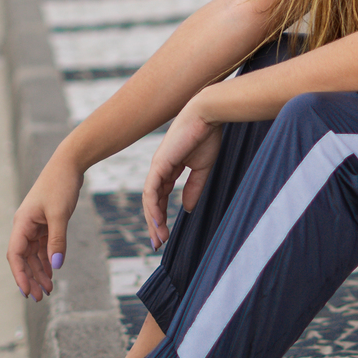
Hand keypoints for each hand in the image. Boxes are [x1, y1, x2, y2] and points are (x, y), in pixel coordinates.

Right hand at [7, 156, 82, 301]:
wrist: (69, 164)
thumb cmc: (61, 185)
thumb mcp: (60, 215)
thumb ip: (57, 241)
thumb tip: (56, 266)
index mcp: (22, 222)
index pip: (16, 254)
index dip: (20, 275)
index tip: (26, 292)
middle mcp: (24, 225)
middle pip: (23, 258)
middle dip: (31, 278)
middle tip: (40, 297)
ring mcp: (34, 224)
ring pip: (33, 254)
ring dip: (40, 271)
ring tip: (48, 290)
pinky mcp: (45, 222)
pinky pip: (43, 246)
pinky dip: (47, 259)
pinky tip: (53, 271)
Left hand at [143, 104, 222, 249]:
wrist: (206, 114)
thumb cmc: (206, 135)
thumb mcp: (201, 168)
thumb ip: (194, 187)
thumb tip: (186, 208)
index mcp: (169, 168)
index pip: (160, 197)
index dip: (162, 216)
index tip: (165, 235)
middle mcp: (160, 169)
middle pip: (152, 202)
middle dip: (154, 224)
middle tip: (158, 244)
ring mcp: (158, 166)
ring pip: (150, 200)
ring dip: (153, 220)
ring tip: (159, 238)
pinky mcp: (159, 164)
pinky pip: (152, 190)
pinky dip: (153, 207)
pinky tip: (158, 222)